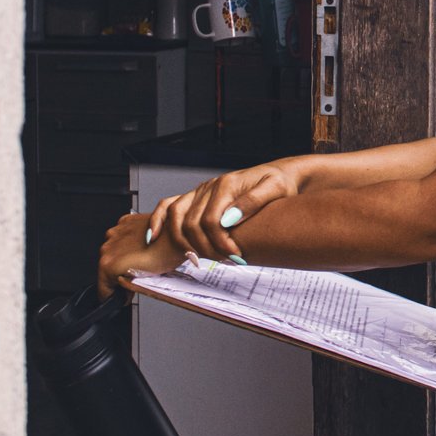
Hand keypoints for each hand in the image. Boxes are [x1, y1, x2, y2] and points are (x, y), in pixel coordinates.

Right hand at [98, 212, 182, 298]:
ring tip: (142, 260)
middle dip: (119, 276)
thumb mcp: (144, 280)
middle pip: (108, 269)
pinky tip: (142, 246)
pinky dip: (128, 242)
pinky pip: (121, 237)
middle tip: (136, 278)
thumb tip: (123, 292)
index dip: (115, 296)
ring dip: (123, 258)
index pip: (103, 290)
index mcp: (108, 264)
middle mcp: (107, 247)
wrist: (181, 233)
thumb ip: (126, 287)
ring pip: (113, 252)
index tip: (123, 297)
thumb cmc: (167, 255)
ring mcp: (116, 232)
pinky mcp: (125, 222)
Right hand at [147, 161, 300, 261]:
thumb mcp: (276, 189)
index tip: (236, 257)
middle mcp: (209, 186)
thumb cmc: (281, 183)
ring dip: (184, 242)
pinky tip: (154, 237)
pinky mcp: (197, 196)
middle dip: (206, 248)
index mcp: (226, 185)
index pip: (211, 222)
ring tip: (202, 258)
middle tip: (225, 261)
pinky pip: (168, 206)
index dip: (220, 244)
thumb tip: (229, 218)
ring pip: (177, 218)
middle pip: (192, 224)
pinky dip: (158, 221)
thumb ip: (253, 202)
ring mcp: (200, 191)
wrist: (281, 174)